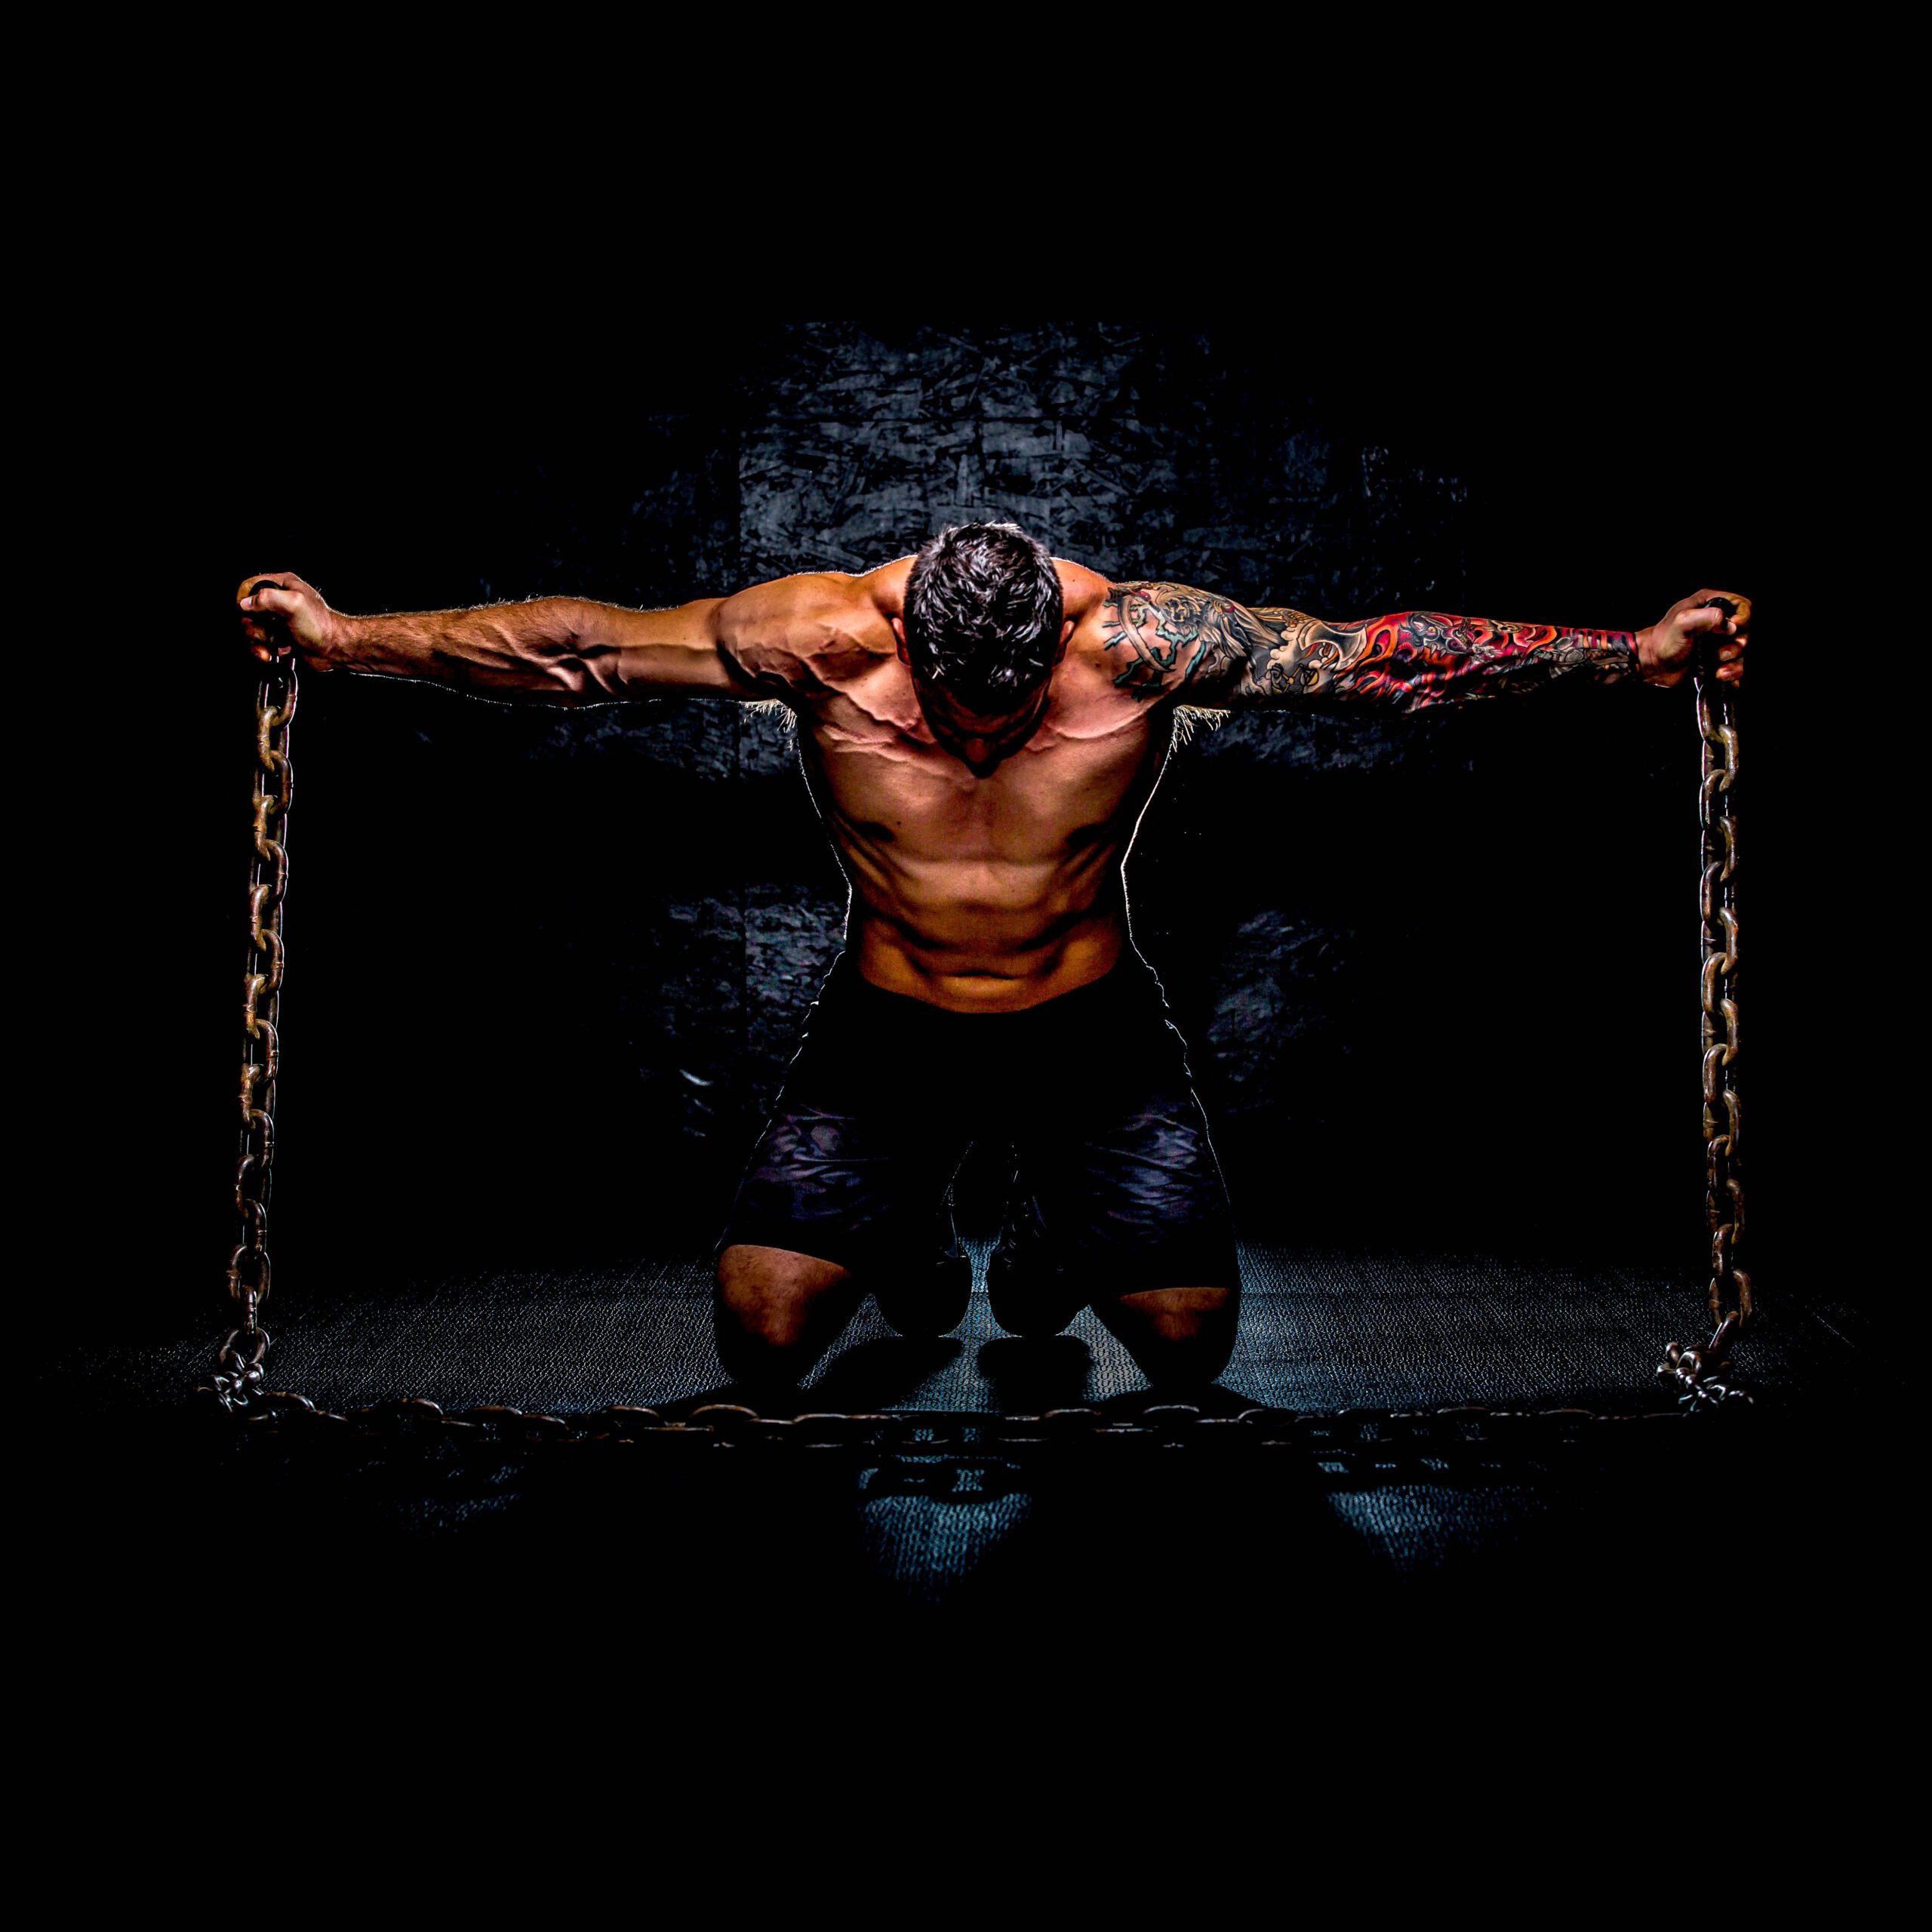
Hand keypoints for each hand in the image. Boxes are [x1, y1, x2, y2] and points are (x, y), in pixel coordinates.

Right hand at [236, 572, 345, 668]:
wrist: (335, 649)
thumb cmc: (321, 625)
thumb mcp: (294, 603)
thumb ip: (267, 598)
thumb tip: (245, 603)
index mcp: (282, 585)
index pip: (249, 587)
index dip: (246, 601)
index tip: (251, 613)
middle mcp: (278, 602)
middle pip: (247, 613)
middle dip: (254, 626)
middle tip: (269, 631)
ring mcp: (278, 621)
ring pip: (252, 630)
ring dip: (259, 641)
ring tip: (274, 644)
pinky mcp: (279, 638)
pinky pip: (261, 644)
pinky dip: (265, 651)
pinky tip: (276, 652)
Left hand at [1636, 589, 1751, 690]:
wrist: (1652, 664)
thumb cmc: (1663, 641)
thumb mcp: (1683, 621)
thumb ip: (1707, 617)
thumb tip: (1730, 625)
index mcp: (1709, 604)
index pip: (1741, 605)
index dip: (1742, 617)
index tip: (1732, 629)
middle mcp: (1716, 621)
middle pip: (1744, 630)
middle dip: (1736, 644)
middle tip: (1719, 653)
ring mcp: (1717, 641)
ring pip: (1740, 650)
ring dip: (1733, 661)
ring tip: (1717, 668)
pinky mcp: (1715, 659)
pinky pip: (1734, 665)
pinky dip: (1732, 672)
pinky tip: (1721, 675)